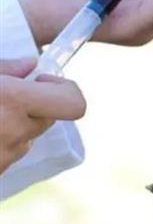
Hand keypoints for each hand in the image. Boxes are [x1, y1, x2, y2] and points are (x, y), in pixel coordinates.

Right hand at [0, 58, 86, 173]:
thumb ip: (5, 68)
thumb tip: (30, 64)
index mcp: (12, 100)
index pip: (74, 104)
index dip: (65, 89)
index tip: (40, 81)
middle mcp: (14, 132)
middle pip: (48, 118)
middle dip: (32, 105)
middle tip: (3, 95)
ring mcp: (3, 159)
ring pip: (25, 137)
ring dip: (11, 125)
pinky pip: (6, 154)